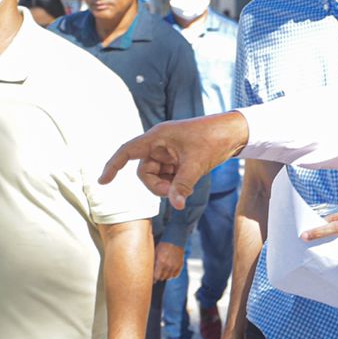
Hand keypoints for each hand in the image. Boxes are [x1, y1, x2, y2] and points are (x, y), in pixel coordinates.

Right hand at [101, 112, 247, 209]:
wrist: (235, 132)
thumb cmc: (214, 139)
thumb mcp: (197, 164)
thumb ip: (182, 185)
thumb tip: (174, 206)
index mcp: (157, 137)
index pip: (127, 151)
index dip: (113, 166)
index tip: (102, 182)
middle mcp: (159, 144)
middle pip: (144, 172)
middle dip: (156, 186)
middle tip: (174, 193)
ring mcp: (169, 152)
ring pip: (157, 176)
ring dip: (168, 186)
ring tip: (186, 186)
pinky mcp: (178, 159)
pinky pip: (169, 176)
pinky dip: (176, 183)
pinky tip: (189, 183)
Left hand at [153, 241, 184, 281]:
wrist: (175, 241)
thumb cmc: (162, 246)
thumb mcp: (155, 253)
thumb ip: (153, 263)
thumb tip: (149, 272)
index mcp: (161, 261)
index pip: (156, 276)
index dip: (154, 278)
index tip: (152, 278)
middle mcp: (169, 265)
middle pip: (162, 278)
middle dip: (158, 277)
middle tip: (157, 274)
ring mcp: (175, 266)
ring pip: (168, 277)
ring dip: (165, 276)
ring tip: (163, 272)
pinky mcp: (180, 266)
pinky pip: (175, 275)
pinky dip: (171, 275)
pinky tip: (168, 271)